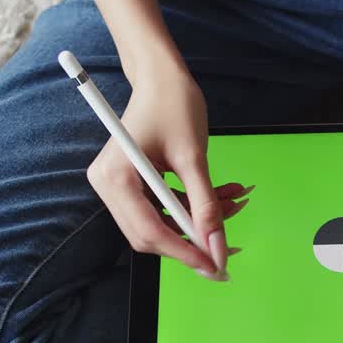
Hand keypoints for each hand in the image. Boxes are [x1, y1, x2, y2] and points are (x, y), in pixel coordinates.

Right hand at [85, 66, 246, 279]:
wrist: (161, 77)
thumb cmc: (173, 104)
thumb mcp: (194, 156)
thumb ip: (205, 204)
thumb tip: (216, 245)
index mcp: (115, 177)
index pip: (149, 230)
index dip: (184, 251)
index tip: (215, 265)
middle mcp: (108, 187)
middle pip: (150, 235)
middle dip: (192, 240)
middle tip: (229, 244)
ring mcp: (117, 186)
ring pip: (159, 224)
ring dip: (197, 221)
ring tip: (234, 202)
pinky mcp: (131, 184)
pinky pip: (162, 209)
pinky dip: (191, 207)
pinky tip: (221, 194)